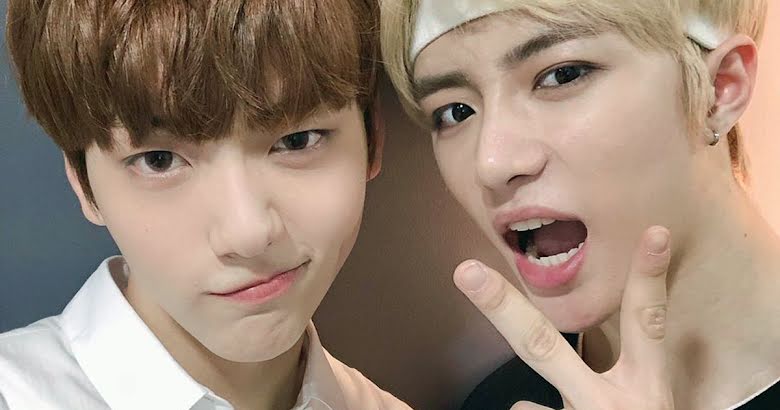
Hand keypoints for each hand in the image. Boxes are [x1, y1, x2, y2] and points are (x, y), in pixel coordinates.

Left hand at [454, 226, 674, 409]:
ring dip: (515, 402)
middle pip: (543, 347)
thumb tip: (524, 405)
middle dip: (501, 308)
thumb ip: (597, 393)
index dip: (649, 277)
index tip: (652, 233)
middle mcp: (608, 405)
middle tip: (462, 271)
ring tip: (479, 355)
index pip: (647, 322)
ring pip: (525, 403)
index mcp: (642, 390)